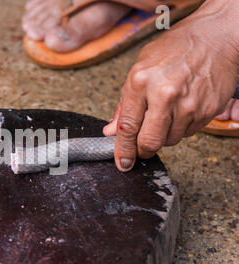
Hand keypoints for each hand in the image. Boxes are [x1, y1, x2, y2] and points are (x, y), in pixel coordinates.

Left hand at [103, 0, 238, 171]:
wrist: (215, 37)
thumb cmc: (175, 49)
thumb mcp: (140, 68)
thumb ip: (125, 103)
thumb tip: (111, 130)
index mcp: (141, 81)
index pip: (127, 127)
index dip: (123, 150)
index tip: (122, 162)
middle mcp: (164, 95)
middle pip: (149, 142)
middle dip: (142, 150)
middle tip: (141, 148)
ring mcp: (188, 104)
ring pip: (169, 140)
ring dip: (163, 136)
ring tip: (166, 114)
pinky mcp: (207, 111)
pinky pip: (188, 133)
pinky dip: (180, 128)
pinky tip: (181, 109)